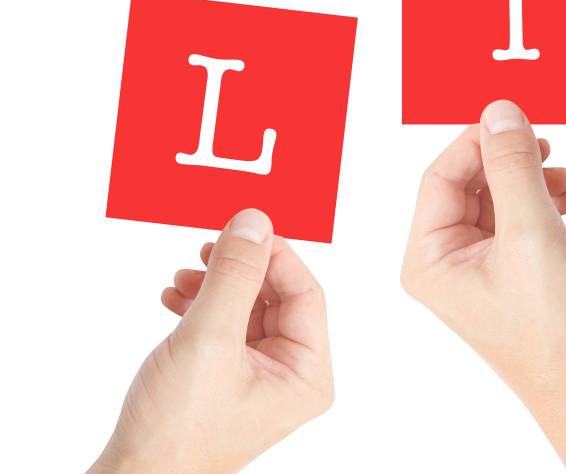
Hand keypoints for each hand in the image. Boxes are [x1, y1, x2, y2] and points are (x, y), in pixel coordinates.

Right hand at [90, 209, 332, 473]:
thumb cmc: (176, 429)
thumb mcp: (210, 337)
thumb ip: (235, 274)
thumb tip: (255, 221)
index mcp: (307, 372)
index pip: (304, 291)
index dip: (274, 255)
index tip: (241, 227)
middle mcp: (291, 375)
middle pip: (275, 296)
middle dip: (238, 269)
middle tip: (207, 247)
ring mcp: (260, 377)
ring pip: (247, 306)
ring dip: (215, 284)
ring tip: (182, 276)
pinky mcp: (230, 377)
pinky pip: (226, 325)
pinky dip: (201, 305)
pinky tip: (174, 298)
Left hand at [401, 100, 565, 472]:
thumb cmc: (553, 326)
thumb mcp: (530, 233)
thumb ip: (512, 167)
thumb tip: (499, 112)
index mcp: (428, 257)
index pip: (440, 177)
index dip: (475, 143)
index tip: (514, 121)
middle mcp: (443, 261)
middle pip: (468, 185)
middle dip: (508, 163)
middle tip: (546, 145)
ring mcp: (474, 268)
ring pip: (495, 200)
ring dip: (529, 182)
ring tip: (565, 179)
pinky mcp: (503, 272)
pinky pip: (513, 221)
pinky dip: (540, 204)